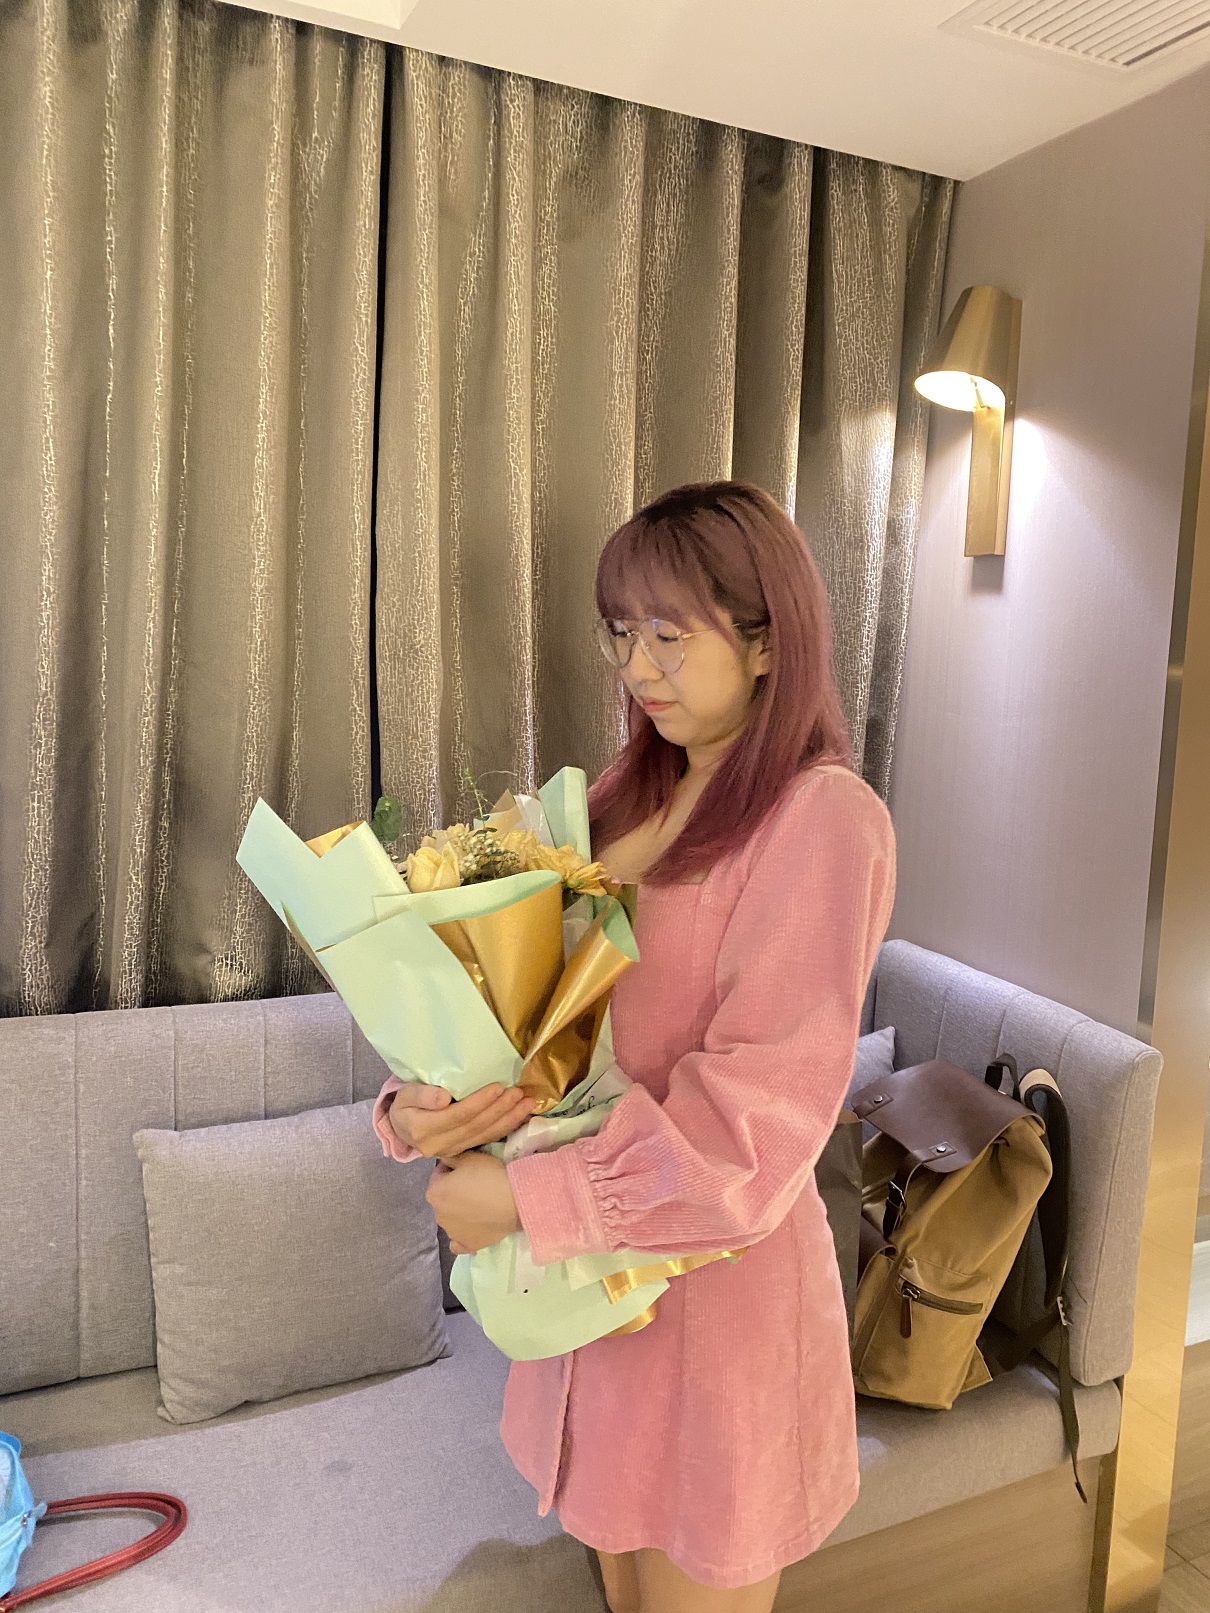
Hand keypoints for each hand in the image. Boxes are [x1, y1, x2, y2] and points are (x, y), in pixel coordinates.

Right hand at [389, 1081, 533, 1158]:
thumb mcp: (405, 1094)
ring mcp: (452, 1151)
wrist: (402, 1127)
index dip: (480, 1102)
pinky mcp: (463, 1151)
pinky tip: (521, 1116)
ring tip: (526, 1102)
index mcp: (423, 1129)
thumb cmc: (405, 1104)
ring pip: (485, 1134)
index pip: (458, 1115)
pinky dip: (506, 1127)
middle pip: (475, 1126)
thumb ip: (422, 1095)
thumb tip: (444, 1098)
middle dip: (500, 1109)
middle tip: (518, 1092)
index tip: (498, 1087)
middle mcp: (439, 1145)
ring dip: (509, 1119)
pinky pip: (487, 1139)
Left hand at [426, 1152, 520, 1254]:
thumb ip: (451, 1158)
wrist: (514, 1201)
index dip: (452, 1169)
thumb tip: (445, 1160)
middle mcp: (438, 1215)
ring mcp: (452, 1233)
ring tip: (481, 1205)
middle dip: (455, 1192)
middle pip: (444, 1198)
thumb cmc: (489, 1176)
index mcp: (434, 1193)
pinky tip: (473, 1229)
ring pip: (452, 1219)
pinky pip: (459, 1242)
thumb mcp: (469, 1157)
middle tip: (475, 1185)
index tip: (467, 1168)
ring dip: (460, 1211)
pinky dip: (463, 1235)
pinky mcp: (467, 1245)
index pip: (439, 1175)